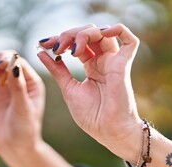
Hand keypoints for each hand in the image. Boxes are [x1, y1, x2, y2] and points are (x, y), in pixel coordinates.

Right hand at [0, 51, 44, 158]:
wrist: (13, 145)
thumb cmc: (24, 128)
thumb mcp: (23, 107)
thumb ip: (18, 87)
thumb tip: (14, 64)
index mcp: (32, 83)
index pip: (21, 64)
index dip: (12, 59)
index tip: (4, 63)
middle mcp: (18, 81)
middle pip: (8, 61)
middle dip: (1, 58)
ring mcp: (4, 85)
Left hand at [38, 24, 140, 160]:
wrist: (107, 132)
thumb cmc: (91, 116)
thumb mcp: (68, 89)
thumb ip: (57, 70)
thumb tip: (41, 52)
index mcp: (91, 66)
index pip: (76, 42)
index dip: (60, 39)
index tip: (43, 44)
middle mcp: (103, 61)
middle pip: (87, 34)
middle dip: (68, 35)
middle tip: (55, 47)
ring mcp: (114, 62)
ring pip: (102, 32)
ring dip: (83, 34)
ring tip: (71, 50)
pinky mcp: (124, 65)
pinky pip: (130, 40)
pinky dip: (118, 30)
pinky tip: (101, 33)